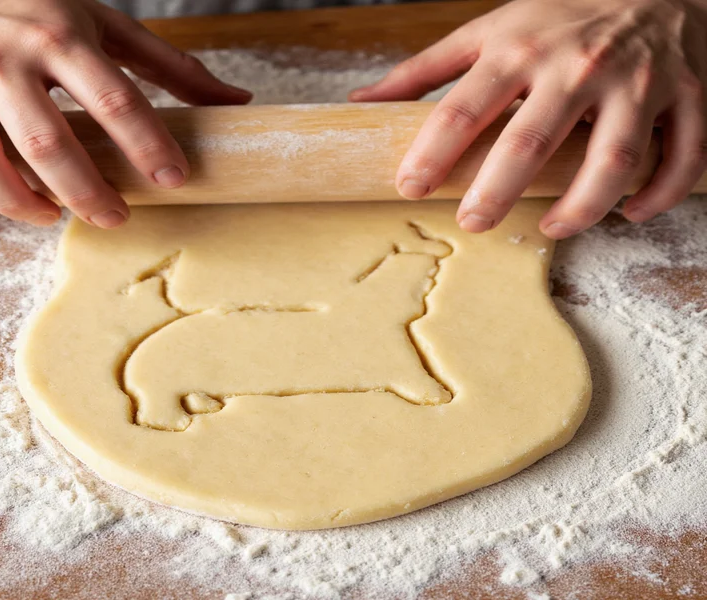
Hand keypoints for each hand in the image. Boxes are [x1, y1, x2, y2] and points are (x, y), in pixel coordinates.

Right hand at [0, 0, 250, 226]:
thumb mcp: (99, 19)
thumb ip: (165, 64)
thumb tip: (235, 100)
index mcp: (58, 35)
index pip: (115, 100)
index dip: (149, 146)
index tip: (175, 180)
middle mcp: (2, 58)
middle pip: (49, 146)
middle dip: (88, 193)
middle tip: (116, 217)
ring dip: (20, 202)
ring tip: (51, 214)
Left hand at [350, 0, 706, 238]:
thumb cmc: (560, 15)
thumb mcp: (490, 29)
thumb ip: (425, 69)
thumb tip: (361, 101)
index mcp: (520, 49)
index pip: (462, 108)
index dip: (431, 155)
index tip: (409, 188)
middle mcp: (576, 67)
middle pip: (530, 142)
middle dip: (494, 193)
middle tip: (472, 222)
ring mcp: (637, 81)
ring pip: (613, 160)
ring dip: (581, 207)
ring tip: (552, 228)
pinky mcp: (688, 94)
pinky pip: (680, 157)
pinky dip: (659, 193)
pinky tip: (630, 214)